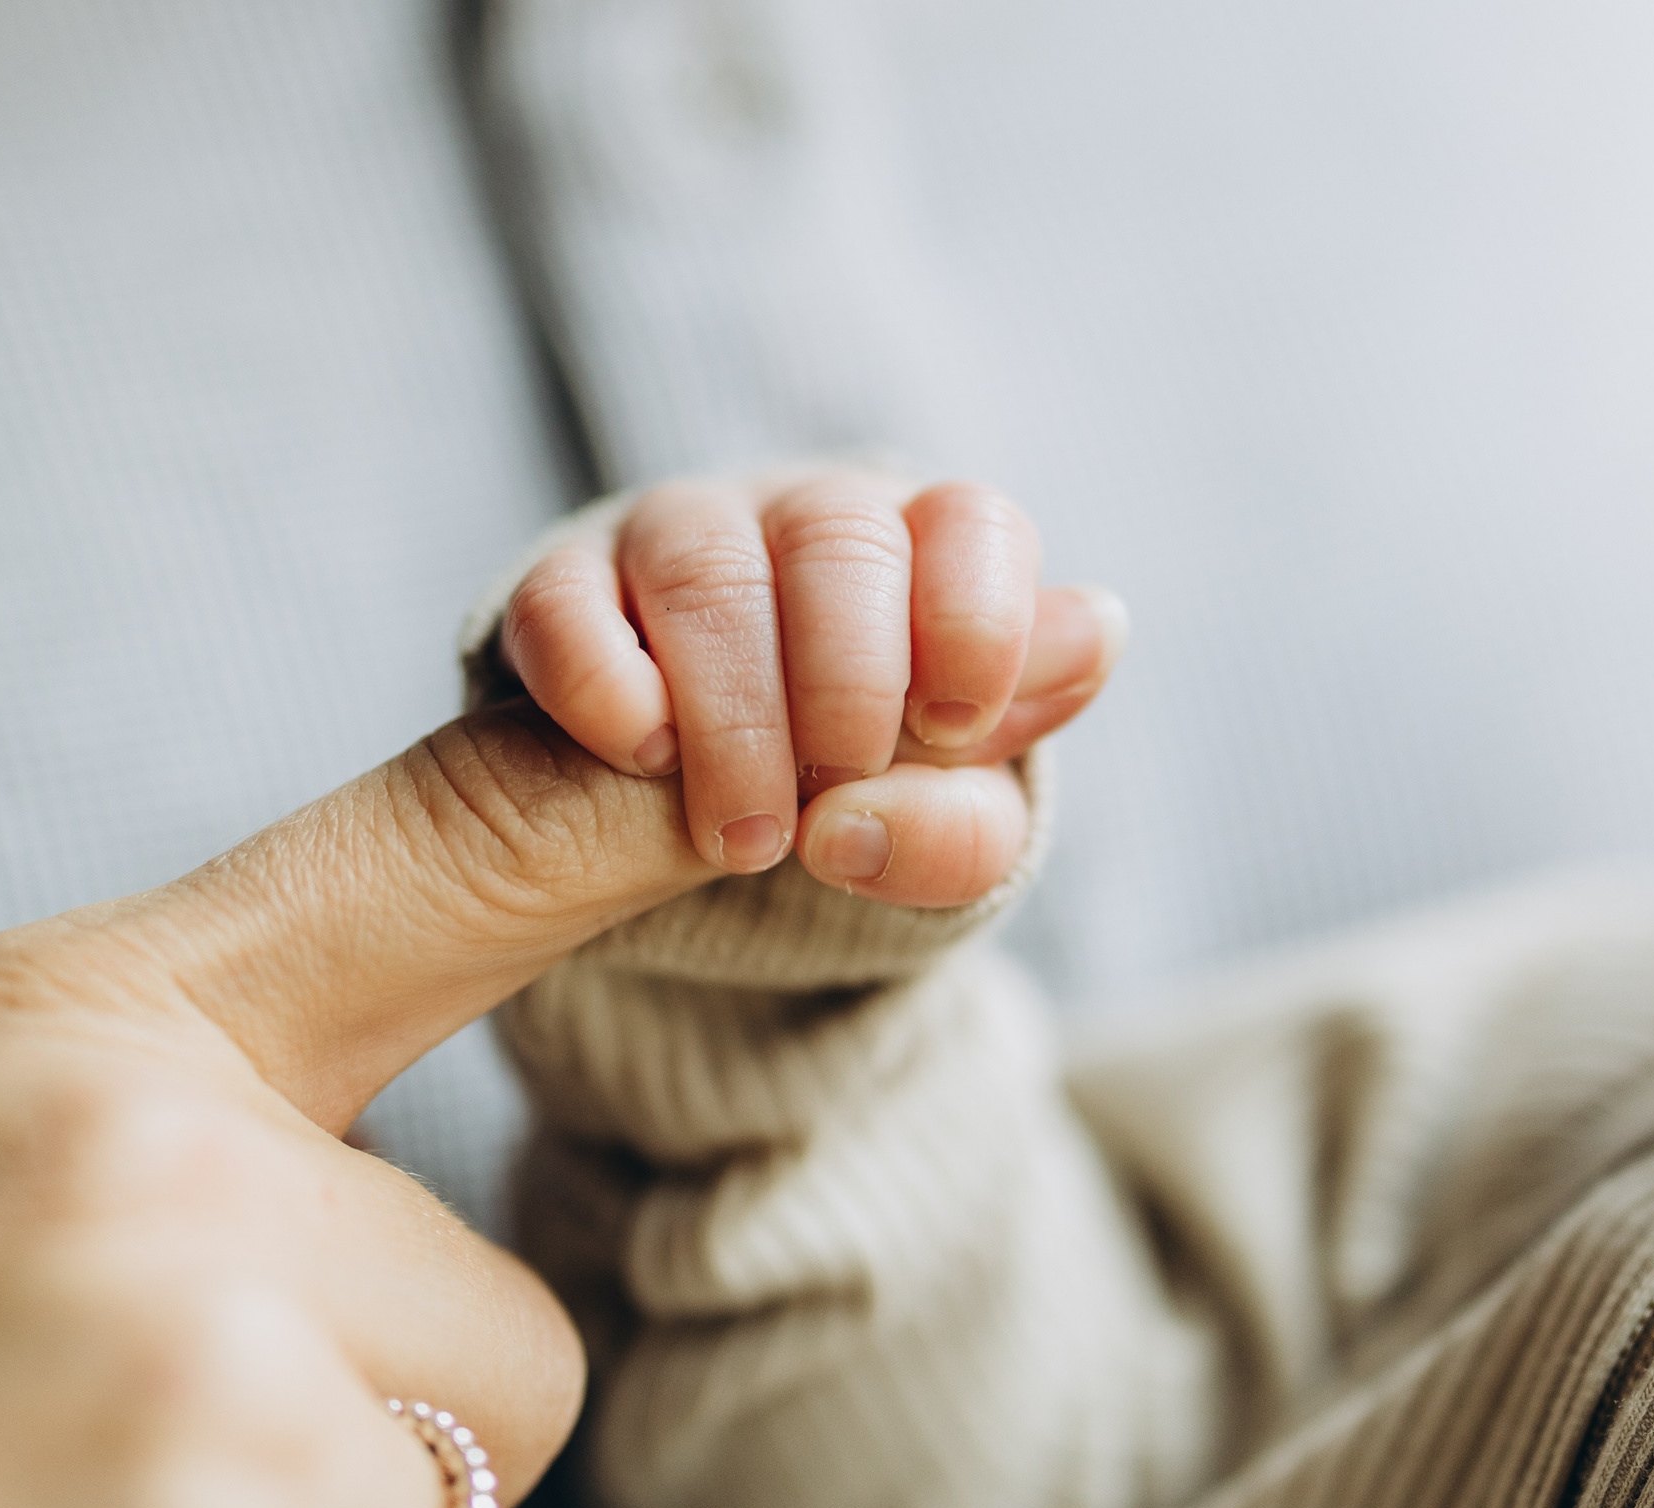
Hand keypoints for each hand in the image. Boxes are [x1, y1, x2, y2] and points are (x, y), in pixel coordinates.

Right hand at [0, 709, 717, 1507]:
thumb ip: (178, 1091)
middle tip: (93, 1504)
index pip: (449, 870)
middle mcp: (159, 1198)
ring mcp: (197, 1439)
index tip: (809, 772)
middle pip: (512, 1362)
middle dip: (367, 1467)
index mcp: (77, 1042)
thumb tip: (421, 1107)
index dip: (632, 817)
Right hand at [498, 469, 1126, 905]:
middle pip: (840, 541)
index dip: (973, 622)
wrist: (692, 817)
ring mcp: (676, 539)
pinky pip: (567, 606)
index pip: (974, 523)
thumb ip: (991, 774)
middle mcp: (804, 519)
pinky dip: (610, 692)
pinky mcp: (561, 589)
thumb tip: (1092, 633)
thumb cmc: (850, 795)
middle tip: (826, 817)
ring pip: (708, 572)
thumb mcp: (929, 823)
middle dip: (845, 693)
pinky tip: (644, 757)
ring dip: (735, 723)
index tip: (950, 726)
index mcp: (925, 553)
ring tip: (742, 842)